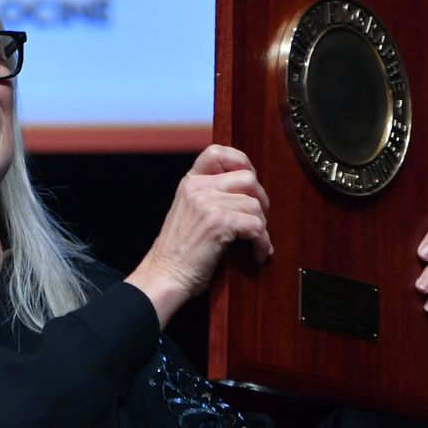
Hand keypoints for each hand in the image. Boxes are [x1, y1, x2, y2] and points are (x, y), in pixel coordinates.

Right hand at [126, 145, 271, 327]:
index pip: (218, 152)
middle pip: (247, 178)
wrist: (165, 275)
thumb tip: (245, 193)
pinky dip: (262, 243)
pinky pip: (256, 226)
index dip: (241, 161)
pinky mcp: (219, 223)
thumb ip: (208, 196)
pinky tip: (257, 253)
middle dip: (260, 199)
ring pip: (255, 204)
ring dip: (262, 227)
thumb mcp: (187, 211)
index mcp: (190, 182)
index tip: (250, 180)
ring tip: (256, 243)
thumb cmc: (178, 252)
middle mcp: (199, 188)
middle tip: (259, 219)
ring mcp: (208, 204)